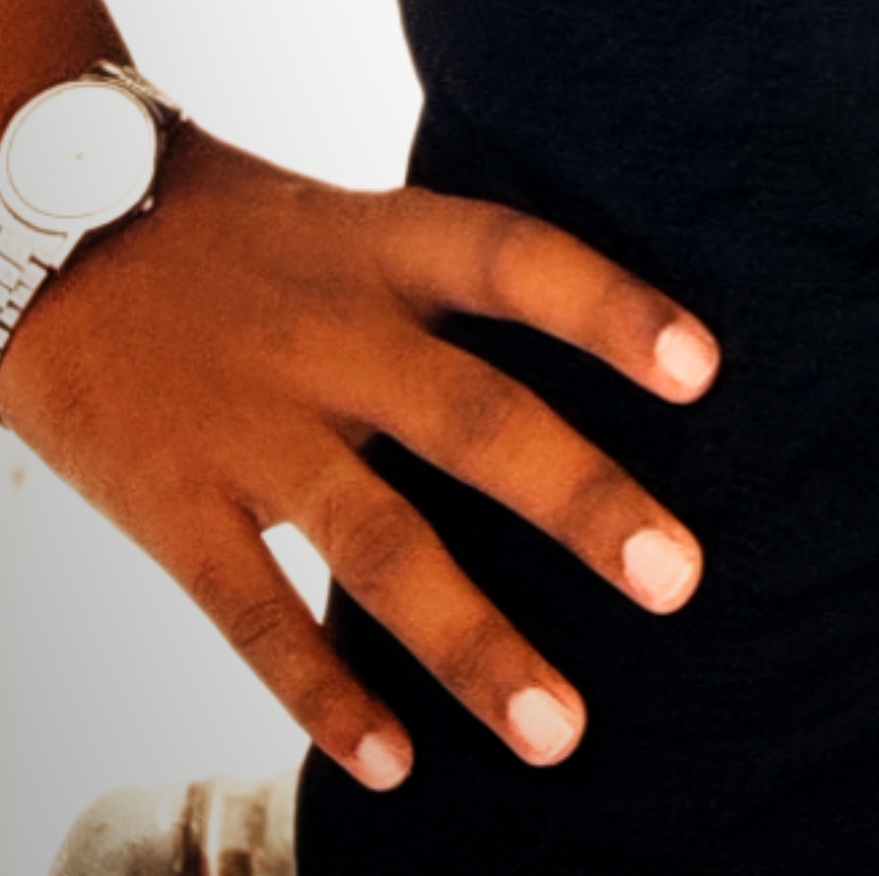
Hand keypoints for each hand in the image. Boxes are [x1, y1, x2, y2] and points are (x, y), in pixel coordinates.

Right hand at [0, 121, 717, 796]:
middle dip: (578, 501)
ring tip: (562, 730)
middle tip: (680, 578)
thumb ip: (449, 290)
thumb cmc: (239, 241)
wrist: (51, 223)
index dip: (608, 309)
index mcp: (382, 247)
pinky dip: (322, 694)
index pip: (515, 261)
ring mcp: (252, 425)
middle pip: (472, 417)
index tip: (705, 367)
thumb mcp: (351, 226)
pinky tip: (391, 765)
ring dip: (474, 642)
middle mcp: (330, 334)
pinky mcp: (173, 502)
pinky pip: (254, 612)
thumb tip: (605, 346)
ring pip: (378, 543)